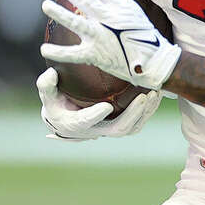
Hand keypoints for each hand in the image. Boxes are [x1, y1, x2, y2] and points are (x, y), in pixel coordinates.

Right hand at [37, 68, 161, 140]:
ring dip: (146, 112)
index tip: (105, 106)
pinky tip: (157, 94)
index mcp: (75, 123)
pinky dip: (150, 110)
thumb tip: (50, 74)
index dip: (94, 116)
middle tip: (143, 96)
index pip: (84, 122)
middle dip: (133, 114)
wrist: (67, 117)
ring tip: (154, 93)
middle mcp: (95, 130)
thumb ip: (47, 85)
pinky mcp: (122, 124)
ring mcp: (110, 128)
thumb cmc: (57, 102)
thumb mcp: (48, 94)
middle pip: (118, 128)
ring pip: (132, 127)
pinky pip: (139, 122)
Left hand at [40, 0, 180, 89]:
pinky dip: (59, 53)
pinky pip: (74, 54)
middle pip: (85, 0)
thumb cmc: (143, 33)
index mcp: (119, 7)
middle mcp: (109, 19)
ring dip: (60, 14)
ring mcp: (102, 37)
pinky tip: (44, 49)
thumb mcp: (132, 8)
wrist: (154, 61)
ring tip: (45, 5)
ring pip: (78, 23)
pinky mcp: (96, 55)